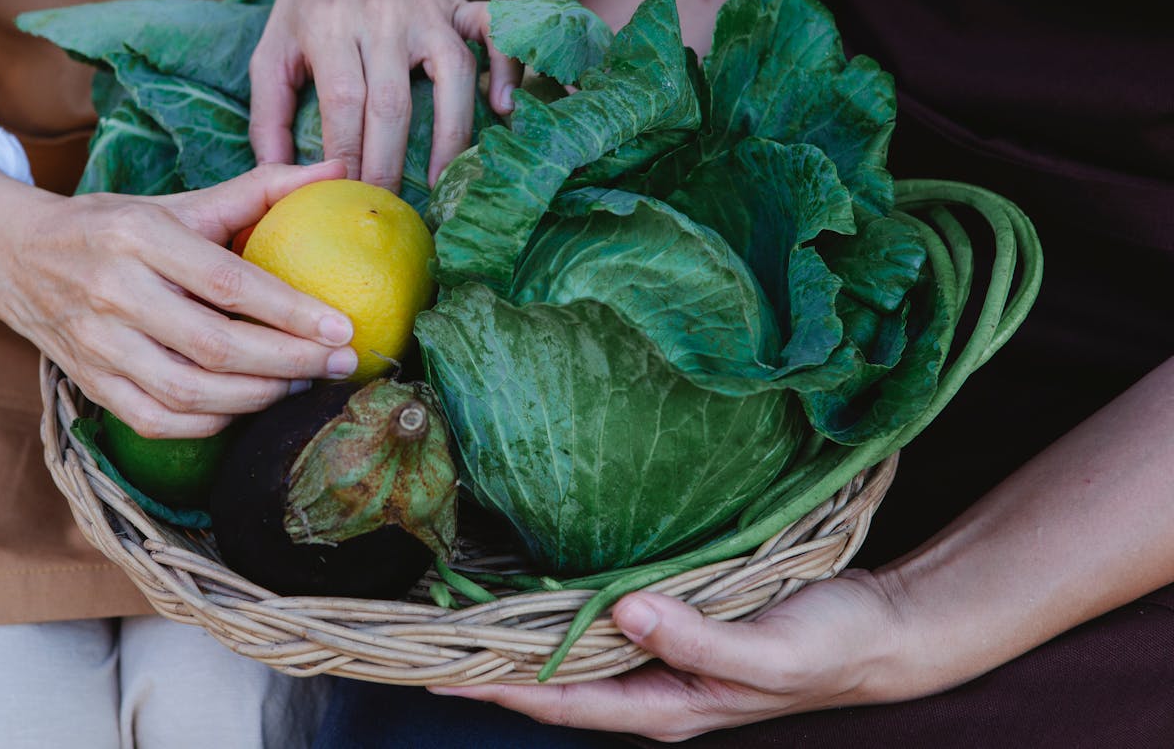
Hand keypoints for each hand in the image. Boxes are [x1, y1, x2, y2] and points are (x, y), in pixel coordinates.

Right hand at [0, 155, 357, 437]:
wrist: (14, 253)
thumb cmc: (113, 227)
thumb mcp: (177, 202)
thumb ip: (258, 191)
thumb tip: (338, 172)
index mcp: (138, 235)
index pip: (228, 283)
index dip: (291, 311)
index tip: (343, 327)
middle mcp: (113, 291)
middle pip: (216, 346)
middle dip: (290, 361)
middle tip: (341, 363)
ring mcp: (96, 343)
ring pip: (189, 391)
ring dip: (258, 396)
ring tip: (303, 383)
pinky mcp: (88, 381)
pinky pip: (157, 420)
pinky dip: (211, 423)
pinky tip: (249, 407)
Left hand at [248, 0, 520, 189]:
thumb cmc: (311, 3)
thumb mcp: (274, 47)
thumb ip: (270, 112)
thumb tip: (278, 175)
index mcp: (329, 24)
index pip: (343, 102)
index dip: (348, 155)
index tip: (347, 198)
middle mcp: (382, 17)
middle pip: (392, 103)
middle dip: (389, 164)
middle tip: (388, 209)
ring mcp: (427, 12)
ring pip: (450, 78)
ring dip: (449, 138)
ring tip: (440, 184)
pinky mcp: (458, 7)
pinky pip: (492, 34)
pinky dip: (505, 69)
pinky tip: (502, 109)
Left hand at [431, 572, 908, 741]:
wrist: (878, 632)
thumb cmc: (830, 646)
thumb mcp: (770, 651)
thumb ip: (698, 638)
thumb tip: (624, 611)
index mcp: (668, 705)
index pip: (562, 701)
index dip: (498, 688)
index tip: (438, 673)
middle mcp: (654, 690)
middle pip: (554, 685)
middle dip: (490, 669)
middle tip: (426, 640)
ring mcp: (662, 664)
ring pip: (573, 658)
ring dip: (519, 643)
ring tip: (459, 620)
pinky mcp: (673, 633)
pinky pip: (602, 630)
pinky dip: (561, 618)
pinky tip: (537, 597)